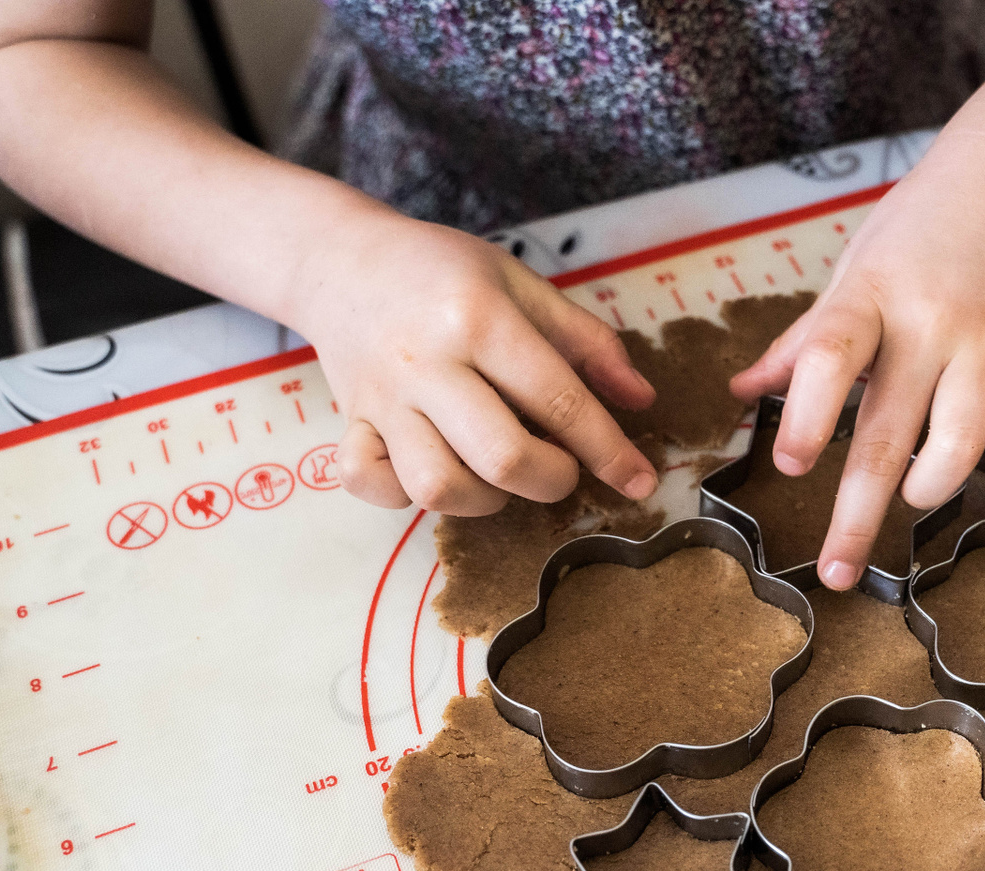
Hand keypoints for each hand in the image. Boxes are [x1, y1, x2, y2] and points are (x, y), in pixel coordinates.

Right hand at [298, 211, 658, 516]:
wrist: (343, 259)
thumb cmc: (443, 273)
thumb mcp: (522, 285)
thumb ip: (588, 342)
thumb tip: (641, 399)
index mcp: (480, 318)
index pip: (559, 400)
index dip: (608, 450)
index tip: (639, 480)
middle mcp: (428, 362)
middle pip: (502, 458)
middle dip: (552, 480)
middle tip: (560, 467)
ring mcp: (382, 397)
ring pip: (437, 486)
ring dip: (484, 499)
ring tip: (497, 473)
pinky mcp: (348, 421)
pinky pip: (367, 483)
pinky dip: (403, 494)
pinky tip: (434, 468)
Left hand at [730, 134, 984, 587]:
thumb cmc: (916, 226)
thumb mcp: (850, 273)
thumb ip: (802, 342)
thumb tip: (740, 395)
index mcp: (867, 300)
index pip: (828, 358)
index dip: (806, 415)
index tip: (790, 468)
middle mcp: (927, 320)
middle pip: (888, 431)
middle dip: (859, 515)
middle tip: (836, 574)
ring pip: (966, 434)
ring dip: (936, 482)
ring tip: (917, 494)